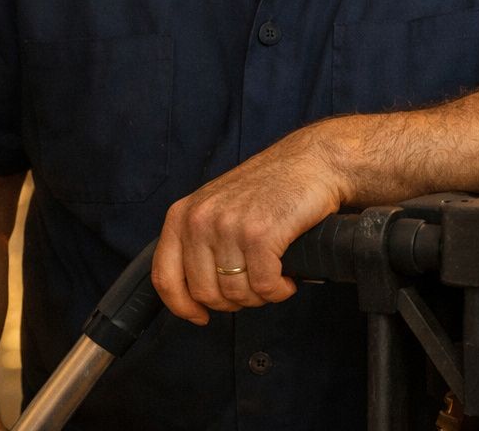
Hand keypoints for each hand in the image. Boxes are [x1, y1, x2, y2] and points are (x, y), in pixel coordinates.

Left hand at [151, 125, 345, 324]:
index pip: (165, 277)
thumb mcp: (217, 206)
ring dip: (260, 296)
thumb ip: (199, 240)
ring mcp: (229, 227)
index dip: (182, 306)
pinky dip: (279, 291)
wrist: (313, 162)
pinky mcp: (260, 235)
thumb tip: (194, 291)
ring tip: (275, 280)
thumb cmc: (271, 186)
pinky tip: (287, 279)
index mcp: (183, 214)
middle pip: (204, 292)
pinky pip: (264, 287)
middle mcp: (200, 220)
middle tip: (255, 289)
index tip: (200, 316)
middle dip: (233, 302)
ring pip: (236, 293)